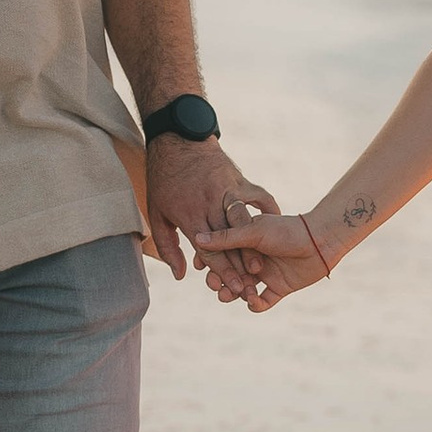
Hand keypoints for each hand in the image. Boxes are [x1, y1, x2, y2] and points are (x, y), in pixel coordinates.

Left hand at [140, 136, 280, 282]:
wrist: (177, 141)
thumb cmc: (164, 180)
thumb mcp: (157, 214)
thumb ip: (168, 246)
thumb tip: (181, 274)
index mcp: (190, 215)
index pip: (210, 250)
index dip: (223, 272)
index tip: (235, 290)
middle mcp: (211, 204)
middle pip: (230, 242)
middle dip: (241, 268)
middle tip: (251, 287)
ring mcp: (228, 191)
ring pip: (245, 224)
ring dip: (255, 246)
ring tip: (263, 266)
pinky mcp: (240, 180)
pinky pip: (260, 197)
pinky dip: (269, 210)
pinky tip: (275, 223)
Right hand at [195, 210, 333, 313]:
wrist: (320, 240)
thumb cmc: (286, 230)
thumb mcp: (253, 231)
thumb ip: (226, 238)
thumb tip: (197, 239)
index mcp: (245, 241)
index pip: (221, 253)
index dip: (210, 262)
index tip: (199, 268)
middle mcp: (253, 258)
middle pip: (229, 273)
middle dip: (220, 281)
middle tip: (214, 287)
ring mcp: (266, 274)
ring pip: (243, 289)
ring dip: (235, 294)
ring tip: (227, 297)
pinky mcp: (279, 288)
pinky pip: (263, 301)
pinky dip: (256, 304)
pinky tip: (252, 302)